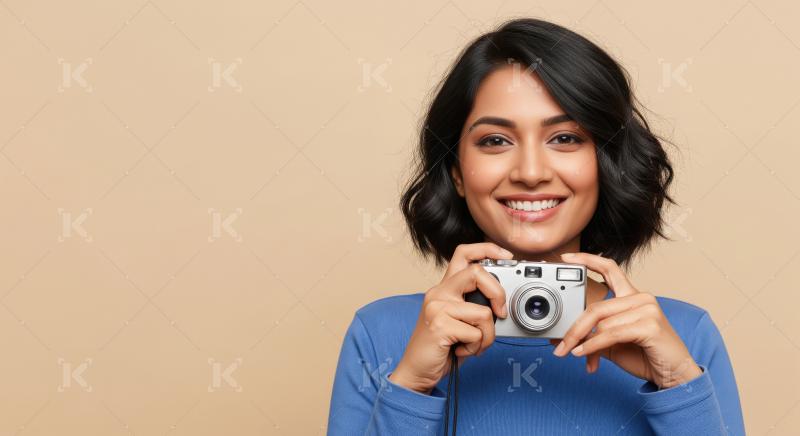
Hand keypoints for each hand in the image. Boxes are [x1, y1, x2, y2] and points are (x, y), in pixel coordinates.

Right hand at [389, 243, 511, 393]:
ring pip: (484, 312)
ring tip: (474, 345)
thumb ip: (474, 305)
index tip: (506, 257)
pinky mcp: (439, 325)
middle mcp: (438, 292)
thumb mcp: (459, 320)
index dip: (487, 249)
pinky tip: (462, 351)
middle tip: (501, 313)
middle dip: (498, 294)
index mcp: (444, 288)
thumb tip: (503, 303)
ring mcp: (437, 307)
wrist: (416, 371)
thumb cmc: (442, 347)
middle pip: (477, 272)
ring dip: (487, 336)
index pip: (463, 253)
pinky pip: (476, 334)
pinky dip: (477, 347)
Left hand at [551, 252, 701, 388]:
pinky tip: (583, 355)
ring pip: (601, 322)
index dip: (587, 259)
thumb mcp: (612, 343)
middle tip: (559, 345)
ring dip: (582, 342)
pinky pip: (610, 334)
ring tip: (572, 353)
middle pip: (596, 307)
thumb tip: (560, 338)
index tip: (566, 257)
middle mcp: (641, 298)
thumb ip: (591, 335)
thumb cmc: (644, 356)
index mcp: (632, 296)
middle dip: (573, 328)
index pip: (609, 268)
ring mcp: (647, 310)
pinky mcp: (650, 326)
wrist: (674, 375)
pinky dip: (592, 346)